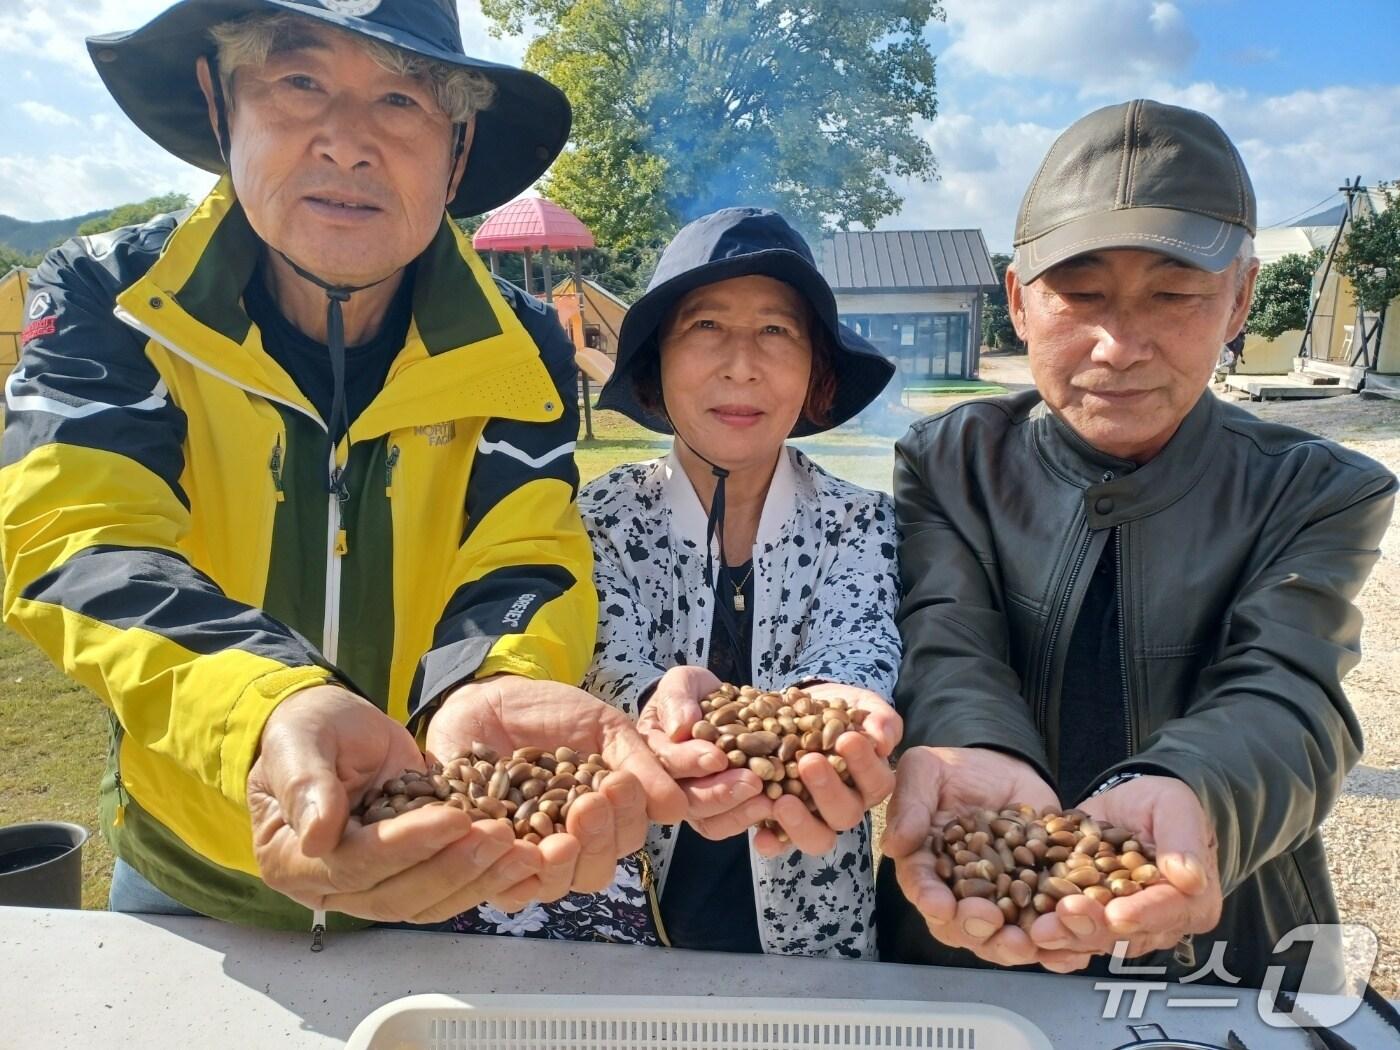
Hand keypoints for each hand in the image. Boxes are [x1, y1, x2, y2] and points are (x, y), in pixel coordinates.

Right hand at [248, 685, 540, 922]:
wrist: (329, 727)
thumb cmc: (306, 728)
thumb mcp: (300, 741)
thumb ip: (305, 784)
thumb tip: (317, 837)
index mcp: (291, 858)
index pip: (356, 863)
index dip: (407, 845)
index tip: (454, 817)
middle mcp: (331, 884)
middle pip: (398, 894)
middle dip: (454, 866)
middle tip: (502, 836)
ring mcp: (373, 883)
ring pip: (429, 900)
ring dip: (480, 879)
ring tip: (525, 852)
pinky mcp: (408, 871)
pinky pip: (448, 887)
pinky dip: (487, 877)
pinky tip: (525, 858)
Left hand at [428, 675, 687, 907]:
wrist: (488, 697)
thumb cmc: (551, 712)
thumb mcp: (604, 727)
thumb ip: (640, 763)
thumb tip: (678, 808)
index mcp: (604, 818)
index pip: (625, 839)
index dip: (626, 818)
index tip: (617, 783)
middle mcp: (568, 845)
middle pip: (593, 872)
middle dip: (597, 841)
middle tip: (588, 804)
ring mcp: (525, 855)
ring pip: (552, 886)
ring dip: (561, 866)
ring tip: (560, 839)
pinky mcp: (482, 857)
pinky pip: (500, 888)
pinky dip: (510, 873)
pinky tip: (511, 843)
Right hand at [637, 666, 766, 838]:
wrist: (714, 705)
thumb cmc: (692, 693)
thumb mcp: (682, 682)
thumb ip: (677, 697)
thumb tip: (681, 727)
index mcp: (651, 751)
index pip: (665, 762)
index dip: (690, 762)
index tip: (718, 757)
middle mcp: (666, 783)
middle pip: (686, 800)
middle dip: (719, 792)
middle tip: (753, 782)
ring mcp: (690, 801)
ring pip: (706, 821)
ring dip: (737, 811)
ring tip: (768, 800)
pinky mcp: (715, 812)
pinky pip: (726, 826)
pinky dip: (750, 819)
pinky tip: (773, 806)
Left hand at [752, 683, 902, 857]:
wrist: (798, 711)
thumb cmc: (836, 711)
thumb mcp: (860, 706)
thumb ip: (879, 720)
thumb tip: (882, 740)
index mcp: (869, 782)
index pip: (876, 782)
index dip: (864, 765)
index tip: (848, 739)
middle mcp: (845, 805)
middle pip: (846, 814)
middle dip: (828, 790)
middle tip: (810, 762)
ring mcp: (815, 818)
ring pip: (817, 836)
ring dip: (801, 823)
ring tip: (782, 801)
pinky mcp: (783, 824)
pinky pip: (780, 843)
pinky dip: (772, 843)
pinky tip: (761, 837)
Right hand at [880, 747, 1092, 971]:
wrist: (1003, 767)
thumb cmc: (955, 769)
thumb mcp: (925, 770)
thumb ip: (911, 803)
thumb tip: (894, 844)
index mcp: (925, 863)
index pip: (921, 885)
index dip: (929, 898)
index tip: (941, 906)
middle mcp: (957, 891)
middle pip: (959, 924)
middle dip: (974, 929)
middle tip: (991, 922)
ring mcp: (998, 900)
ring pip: (1000, 936)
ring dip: (1012, 946)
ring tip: (1028, 943)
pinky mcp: (1035, 898)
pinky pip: (1044, 927)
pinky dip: (1057, 943)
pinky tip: (1071, 948)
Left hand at [1028, 775, 1220, 962]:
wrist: (1128, 807)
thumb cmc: (1160, 804)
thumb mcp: (1175, 808)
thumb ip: (1183, 840)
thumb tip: (1190, 878)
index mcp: (1191, 902)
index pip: (1168, 911)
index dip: (1143, 914)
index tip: (1118, 914)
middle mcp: (1159, 924)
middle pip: (1127, 934)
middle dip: (1093, 927)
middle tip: (1063, 917)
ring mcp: (1122, 928)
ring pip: (1095, 939)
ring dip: (1066, 936)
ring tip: (1038, 929)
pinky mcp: (1091, 921)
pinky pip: (1071, 937)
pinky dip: (1051, 939)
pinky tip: (1026, 937)